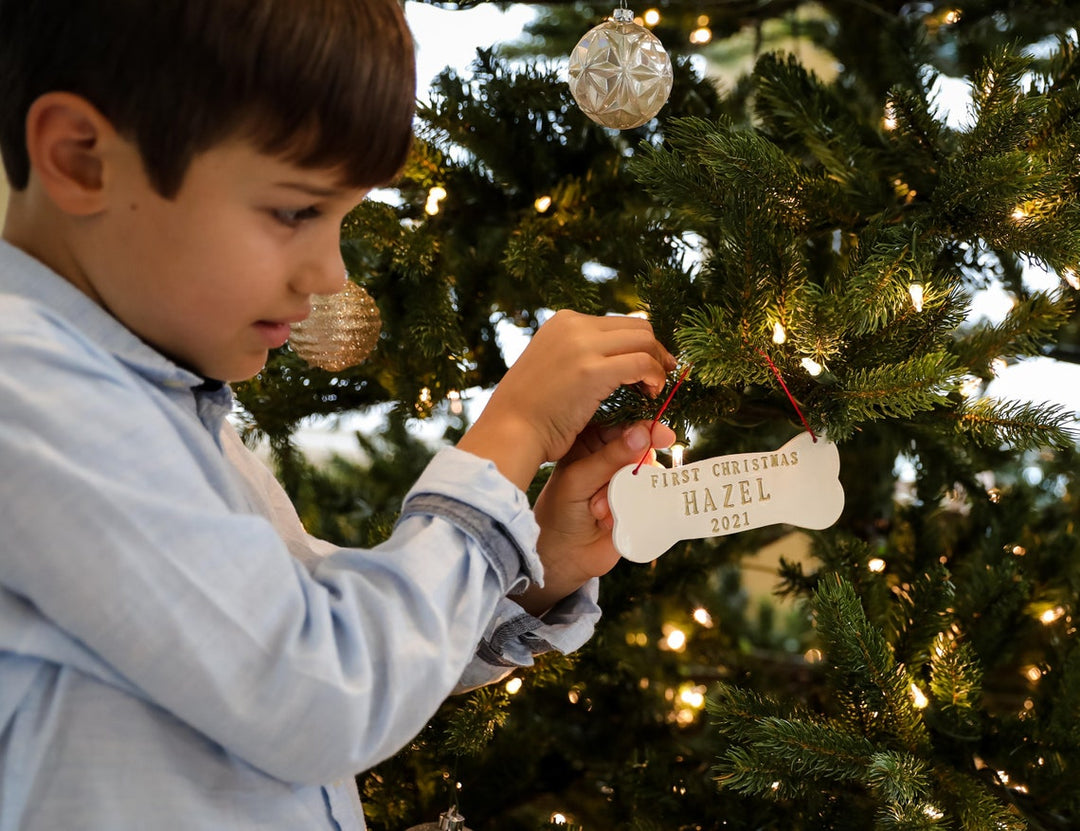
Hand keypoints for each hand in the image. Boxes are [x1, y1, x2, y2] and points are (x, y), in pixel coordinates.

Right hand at [457, 310, 675, 490]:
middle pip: (636, 326)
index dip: (639, 344)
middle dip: (655, 351)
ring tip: (654, 390)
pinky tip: (651, 396)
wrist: (509, 430)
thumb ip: (577, 354)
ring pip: (644, 340)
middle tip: (661, 376)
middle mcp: (573, 324)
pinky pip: (642, 363)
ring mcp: (582, 345)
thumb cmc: (529, 410)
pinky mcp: (592, 370)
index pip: (617, 323)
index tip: (649, 366)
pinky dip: (655, 377)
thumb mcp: (551, 366)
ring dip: (657, 364)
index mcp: (563, 321)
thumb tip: (609, 355)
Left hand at [515, 420, 676, 615]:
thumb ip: (610, 457)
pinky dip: (638, 508)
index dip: (642, 430)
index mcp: (592, 445)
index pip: (622, 428)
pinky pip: (654, 498)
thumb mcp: (579, 479)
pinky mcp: (638, 506)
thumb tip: (642, 433)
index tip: (661, 435)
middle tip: (620, 484)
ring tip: (599, 510)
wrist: (564, 557)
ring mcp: (626, 483)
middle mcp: (611, 461)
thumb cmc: (560, 512)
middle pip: (641, 451)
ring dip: (629, 493)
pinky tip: (611, 521)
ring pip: (648, 475)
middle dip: (633, 469)